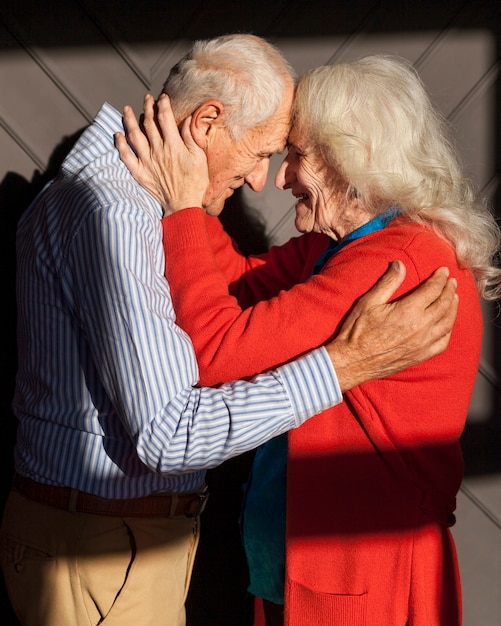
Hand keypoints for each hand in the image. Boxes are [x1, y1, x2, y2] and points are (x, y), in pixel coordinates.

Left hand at [115, 93, 208, 214]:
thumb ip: (191, 138)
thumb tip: (187, 120)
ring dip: (130, 120)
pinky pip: (126, 156)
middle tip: (147, 99)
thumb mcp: (200, 159)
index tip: (163, 98)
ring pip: (134, 135)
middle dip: (148, 107)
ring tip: (127, 109)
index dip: (163, 105)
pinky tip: (118, 135)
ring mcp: (147, 162)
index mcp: (173, 146)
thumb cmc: (196, 183)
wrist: (183, 205)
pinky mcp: (140, 173)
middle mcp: (158, 151)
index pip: (165, 118)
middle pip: (149, 123)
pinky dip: (120, 144)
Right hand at [327, 261, 457, 391]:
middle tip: (451, 281)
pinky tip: (447, 324)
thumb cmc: (357, 331)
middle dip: (449, 290)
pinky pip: (443, 342)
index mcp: (408, 311)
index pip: (432, 289)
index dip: (440, 278)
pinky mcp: (421, 355)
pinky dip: (449, 330)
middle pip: (444, 304)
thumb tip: (399, 265)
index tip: (443, 271)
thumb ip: (387, 283)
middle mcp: (420, 327)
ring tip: (454, 298)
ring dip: (453, 308)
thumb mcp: (368, 302)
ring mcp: (423, 343)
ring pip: (447, 322)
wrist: (353, 361)